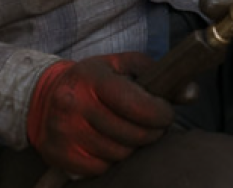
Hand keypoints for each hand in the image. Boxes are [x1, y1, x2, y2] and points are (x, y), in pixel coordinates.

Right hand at [27, 52, 173, 176]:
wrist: (41, 96)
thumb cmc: (90, 79)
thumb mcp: (120, 65)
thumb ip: (156, 74)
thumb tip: (191, 93)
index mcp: (92, 79)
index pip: (136, 105)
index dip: (160, 113)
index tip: (166, 112)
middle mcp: (75, 105)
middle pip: (131, 134)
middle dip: (150, 131)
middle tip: (152, 125)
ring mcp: (66, 132)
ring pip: (119, 153)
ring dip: (131, 146)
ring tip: (128, 132)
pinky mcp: (60, 154)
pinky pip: (101, 168)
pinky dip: (111, 159)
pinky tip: (109, 144)